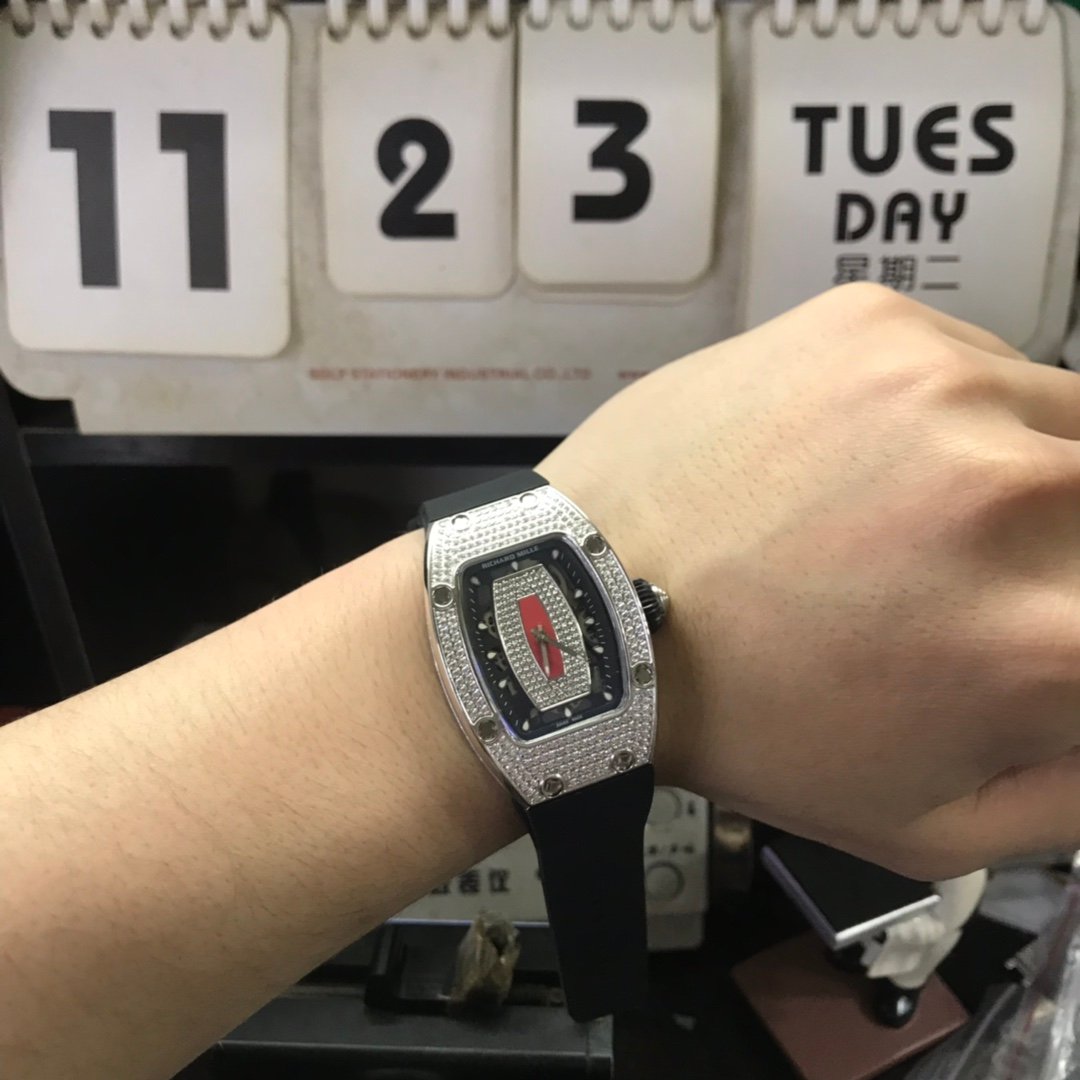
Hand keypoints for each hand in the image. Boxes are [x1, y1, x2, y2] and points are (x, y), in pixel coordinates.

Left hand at [541, 283, 1079, 878]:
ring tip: (909, 513)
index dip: (1069, 620)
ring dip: (1019, 468)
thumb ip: (1073, 789)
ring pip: (1060, 419)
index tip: (1034, 618)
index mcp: (1049, 636)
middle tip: (971, 576)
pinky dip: (946, 409)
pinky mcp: (871, 323)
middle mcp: (1020, 490)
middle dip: (1062, 551)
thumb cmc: (747, 729)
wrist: (589, 611)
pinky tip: (858, 454)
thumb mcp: (923, 827)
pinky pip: (970, 359)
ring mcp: (942, 386)